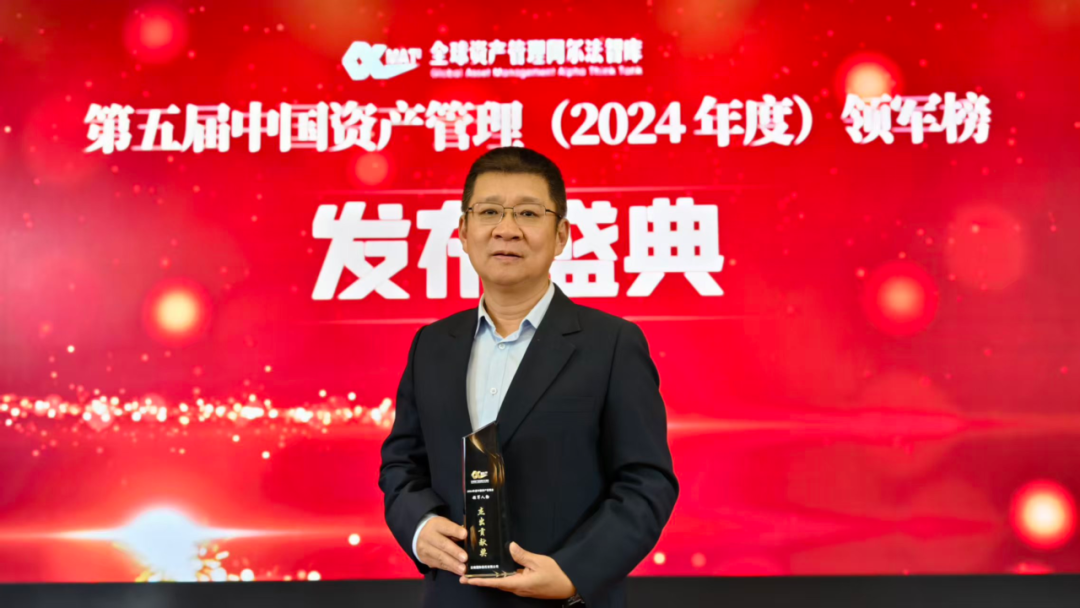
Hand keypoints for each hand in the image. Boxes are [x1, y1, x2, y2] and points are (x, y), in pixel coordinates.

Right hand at [416, 516, 468, 574]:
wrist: (419, 536)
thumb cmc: (438, 530)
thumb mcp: (445, 525)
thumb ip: (455, 531)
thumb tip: (469, 540)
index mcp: (436, 525)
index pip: (446, 527)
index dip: (455, 531)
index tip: (465, 535)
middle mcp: (428, 536)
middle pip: (442, 544)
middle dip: (454, 552)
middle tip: (465, 558)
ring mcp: (425, 549)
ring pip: (440, 557)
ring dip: (453, 564)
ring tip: (463, 569)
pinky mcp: (425, 559)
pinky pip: (438, 564)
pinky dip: (449, 568)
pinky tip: (458, 571)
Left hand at [459, 542, 576, 599]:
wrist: (569, 586)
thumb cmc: (555, 574)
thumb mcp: (539, 561)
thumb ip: (522, 555)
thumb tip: (509, 547)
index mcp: (519, 583)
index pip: (495, 582)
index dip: (480, 581)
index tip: (467, 580)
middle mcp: (517, 589)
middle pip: (495, 585)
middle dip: (480, 580)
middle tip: (464, 576)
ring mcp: (521, 590)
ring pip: (501, 584)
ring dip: (488, 580)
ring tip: (475, 573)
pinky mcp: (525, 588)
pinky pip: (509, 583)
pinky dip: (499, 578)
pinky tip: (495, 572)